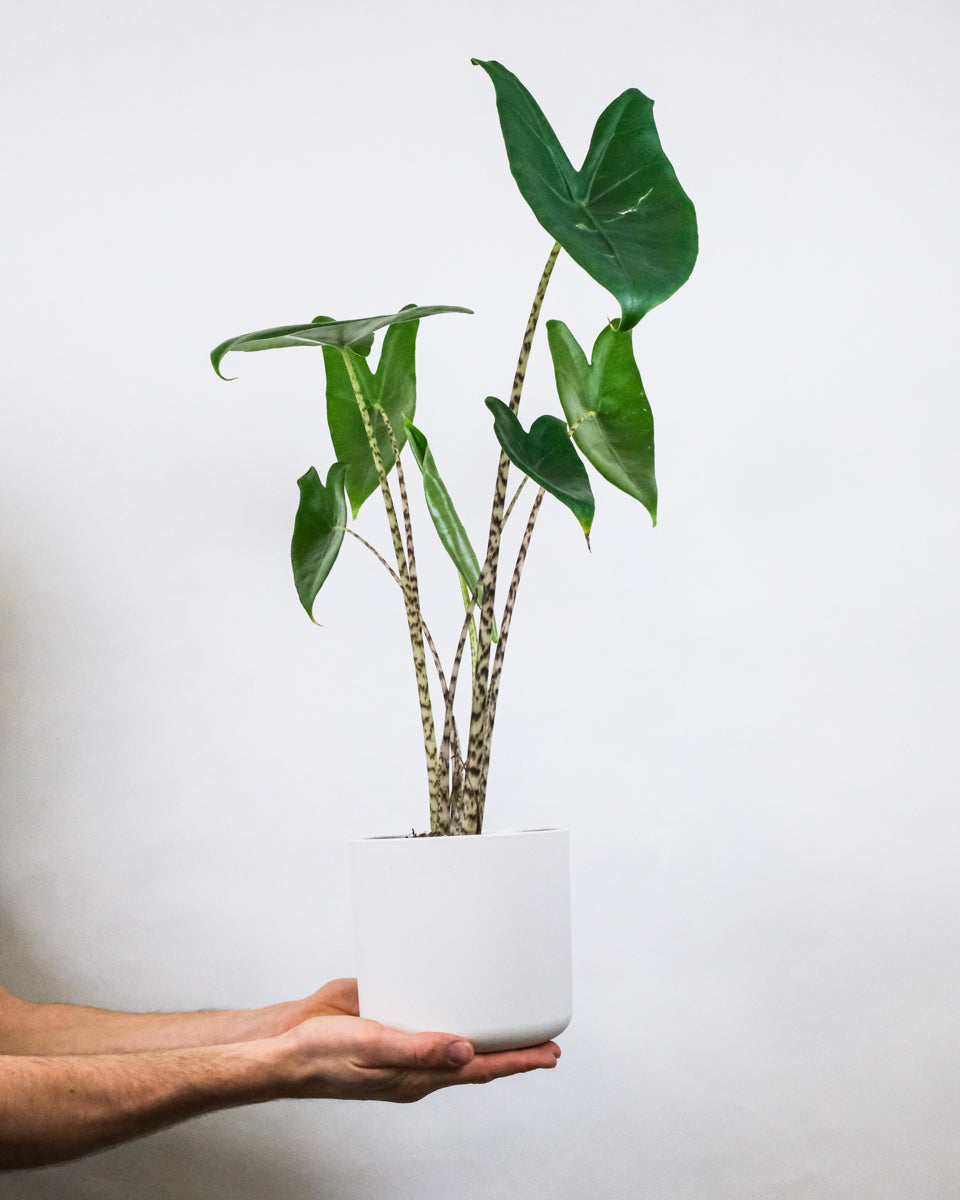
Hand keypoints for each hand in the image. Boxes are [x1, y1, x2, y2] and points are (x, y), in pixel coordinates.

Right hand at [273, 994, 560, 1103]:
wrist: (283, 1047)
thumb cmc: (320, 1057)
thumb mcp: (371, 1048)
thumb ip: (418, 1049)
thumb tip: (466, 1052)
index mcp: (416, 1075)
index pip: (480, 1069)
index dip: (518, 1061)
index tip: (549, 1054)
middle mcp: (417, 1061)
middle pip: (477, 1059)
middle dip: (514, 1052)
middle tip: (549, 1043)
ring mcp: (404, 1042)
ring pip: (456, 1041)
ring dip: (488, 1033)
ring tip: (518, 1024)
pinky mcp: (389, 1020)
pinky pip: (429, 1019)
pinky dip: (454, 1011)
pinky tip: (462, 998)